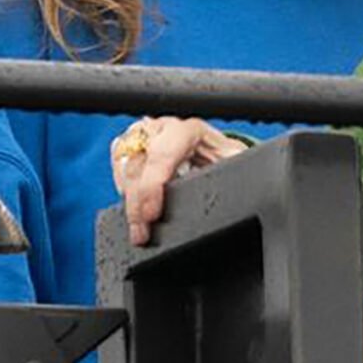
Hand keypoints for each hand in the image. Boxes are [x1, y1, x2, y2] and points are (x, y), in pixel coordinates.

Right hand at [110, 116, 247, 247]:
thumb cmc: (224, 157)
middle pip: (138, 164)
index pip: (162, 154)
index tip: (151, 215)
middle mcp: (162, 128)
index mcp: (188, 130)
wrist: (213, 151)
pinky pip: (118, 166)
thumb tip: (244, 193)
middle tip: (141, 234)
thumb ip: (235, 172)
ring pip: (123, 165)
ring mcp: (143, 136)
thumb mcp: (235, 164)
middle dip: (137, 204)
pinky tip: (134, 207)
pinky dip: (123, 189)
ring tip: (138, 226)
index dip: (153, 186)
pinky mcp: (131, 145)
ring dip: (128, 199)